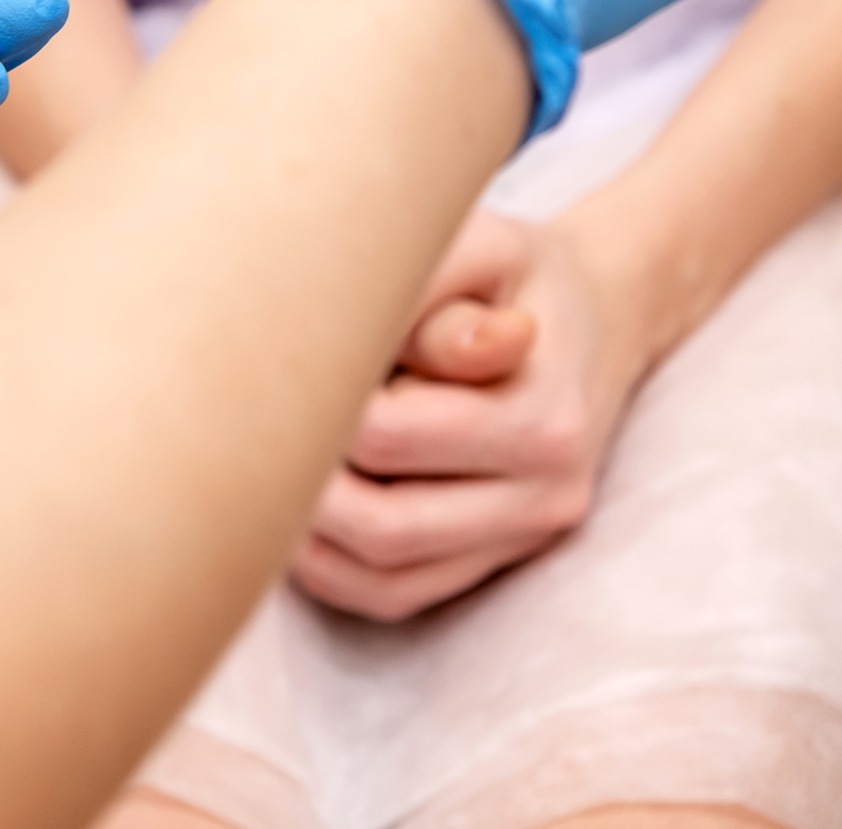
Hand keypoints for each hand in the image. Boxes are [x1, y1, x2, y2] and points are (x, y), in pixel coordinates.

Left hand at [293, 206, 655, 619]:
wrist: (594, 318)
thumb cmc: (513, 276)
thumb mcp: (483, 247)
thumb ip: (428, 285)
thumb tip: (369, 335)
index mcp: (543, 418)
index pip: (384, 435)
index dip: (315, 404)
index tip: (276, 363)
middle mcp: (545, 495)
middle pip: (377, 520)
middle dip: (299, 475)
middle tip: (248, 420)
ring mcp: (521, 539)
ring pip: (379, 572)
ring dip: (303, 528)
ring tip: (261, 459)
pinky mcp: (490, 563)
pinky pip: (390, 594)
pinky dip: (325, 565)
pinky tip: (290, 507)